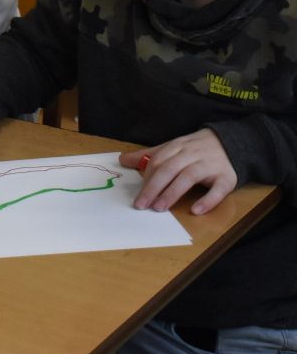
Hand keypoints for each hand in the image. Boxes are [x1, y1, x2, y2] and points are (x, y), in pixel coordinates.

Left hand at [119, 128, 236, 214]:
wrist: (230, 143)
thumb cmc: (195, 150)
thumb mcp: (172, 148)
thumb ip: (149, 156)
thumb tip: (122, 159)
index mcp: (177, 147)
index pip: (158, 161)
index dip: (146, 179)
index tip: (136, 196)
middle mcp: (193, 155)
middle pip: (170, 169)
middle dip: (153, 187)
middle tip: (142, 205)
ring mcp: (210, 165)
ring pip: (189, 177)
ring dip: (172, 193)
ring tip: (159, 208)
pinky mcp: (227, 177)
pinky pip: (218, 189)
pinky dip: (207, 200)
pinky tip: (195, 210)